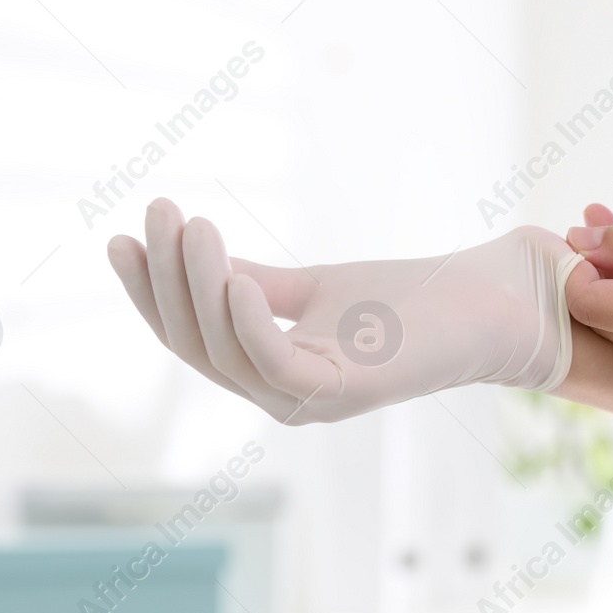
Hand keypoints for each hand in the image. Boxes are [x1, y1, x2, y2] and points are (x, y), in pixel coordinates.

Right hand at [107, 199, 586, 424]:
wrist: (490, 305)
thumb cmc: (410, 299)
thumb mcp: (316, 286)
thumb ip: (256, 284)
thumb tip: (195, 257)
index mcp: (271, 376)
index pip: (190, 337)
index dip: (150, 291)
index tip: (122, 235)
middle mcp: (283, 399)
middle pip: (197, 343)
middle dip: (167, 277)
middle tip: (158, 210)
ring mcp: (313, 402)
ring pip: (226, 348)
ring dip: (199, 283)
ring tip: (192, 222)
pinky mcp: (346, 392)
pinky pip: (273, 359)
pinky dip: (246, 318)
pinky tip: (232, 272)